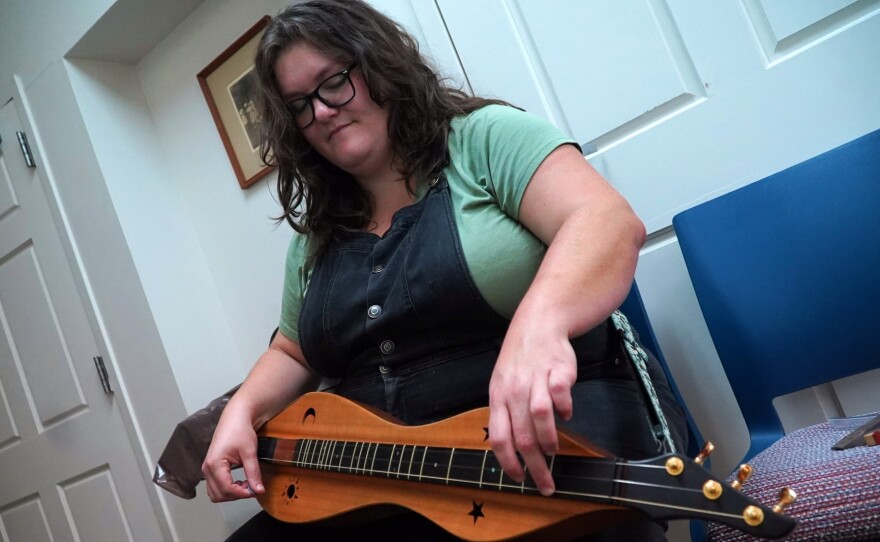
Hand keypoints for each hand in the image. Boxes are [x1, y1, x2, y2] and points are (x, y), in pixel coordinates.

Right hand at [202, 408, 264, 501]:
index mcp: (214, 464)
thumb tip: (258, 490)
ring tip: (246, 484)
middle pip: (219, 495)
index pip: (226, 489)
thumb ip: (253, 473)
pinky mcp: (210, 468)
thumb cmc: (240, 430)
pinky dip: (226, 490)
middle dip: (236, 495)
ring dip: (231, 494)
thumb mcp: (250, 452)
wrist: (234, 419)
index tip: (255, 491)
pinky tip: (239, 482)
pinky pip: (215, 487)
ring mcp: (206, 469)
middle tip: (252, 487)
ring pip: (215, 494)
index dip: (242, 493)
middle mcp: (207, 468)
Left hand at [488, 326, 577, 495]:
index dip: (509, 462)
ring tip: (553, 451)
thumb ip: (507, 414)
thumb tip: (514, 450)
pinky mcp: (558, 369)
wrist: (538, 323)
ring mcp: (536, 379)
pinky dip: (565, 409)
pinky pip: (560, 395)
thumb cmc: (519, 360)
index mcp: (498, 397)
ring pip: (540, 416)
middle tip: (547, 485)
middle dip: (536, 467)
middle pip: (523, 436)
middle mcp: (514, 390)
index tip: (520, 479)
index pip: (499, 437)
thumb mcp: (502, 385)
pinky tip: (566, 414)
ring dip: (549, 440)